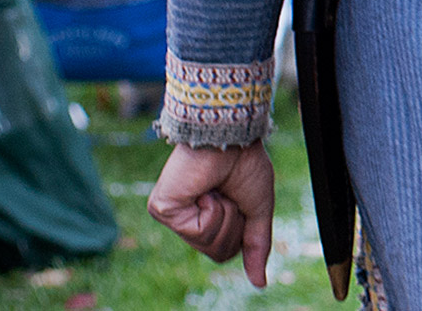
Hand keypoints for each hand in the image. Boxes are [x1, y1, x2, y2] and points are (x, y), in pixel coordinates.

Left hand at [150, 142, 275, 287]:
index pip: (226, 250)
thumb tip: (260, 284)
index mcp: (209, 218)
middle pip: (217, 251)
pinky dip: (211, 209)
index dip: (242, 231)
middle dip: (234, 223)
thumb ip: (257, 247)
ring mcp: (174, 216)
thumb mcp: (258, 210)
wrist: (233, 137)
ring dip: (224, 214)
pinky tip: (204, 190)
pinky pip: (197, 230)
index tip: (240, 199)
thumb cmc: (245, 165)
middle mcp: (188, 219)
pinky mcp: (162, 209)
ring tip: (216, 189)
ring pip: (207, 243)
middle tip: (229, 194)